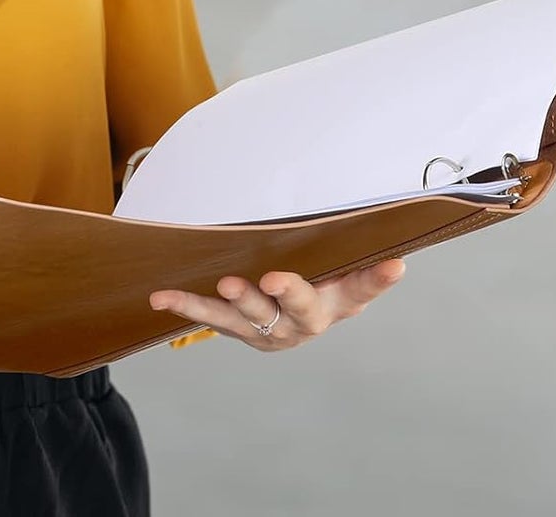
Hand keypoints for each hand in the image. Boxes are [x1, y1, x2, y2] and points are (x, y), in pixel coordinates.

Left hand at [149, 259, 405, 351]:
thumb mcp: (339, 263)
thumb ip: (354, 250)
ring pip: (253, 317)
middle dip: (288, 294)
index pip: (364, 288)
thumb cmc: (318, 278)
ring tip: (225, 284)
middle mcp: (306, 321)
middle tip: (275, 280)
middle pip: (301, 309)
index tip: (394, 264)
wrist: (288, 318)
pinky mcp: (239, 329)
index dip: (377, 280)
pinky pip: (211, 316)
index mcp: (338, 301)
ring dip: (238, 301)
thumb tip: (383, 225)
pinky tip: (161, 296)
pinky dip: (186, 304)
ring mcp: (270, 330)